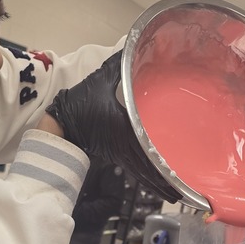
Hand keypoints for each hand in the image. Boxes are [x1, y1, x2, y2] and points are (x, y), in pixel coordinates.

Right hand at [45, 51, 178, 202]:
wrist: (60, 121)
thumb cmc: (80, 102)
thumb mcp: (101, 79)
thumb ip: (121, 65)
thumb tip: (135, 47)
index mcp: (124, 129)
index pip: (147, 152)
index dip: (162, 168)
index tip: (178, 179)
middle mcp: (124, 146)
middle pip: (148, 170)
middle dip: (165, 183)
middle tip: (184, 194)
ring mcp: (119, 153)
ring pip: (142, 173)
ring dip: (157, 184)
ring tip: (174, 195)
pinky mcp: (115, 155)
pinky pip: (135, 169)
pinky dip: (147, 179)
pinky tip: (158, 185)